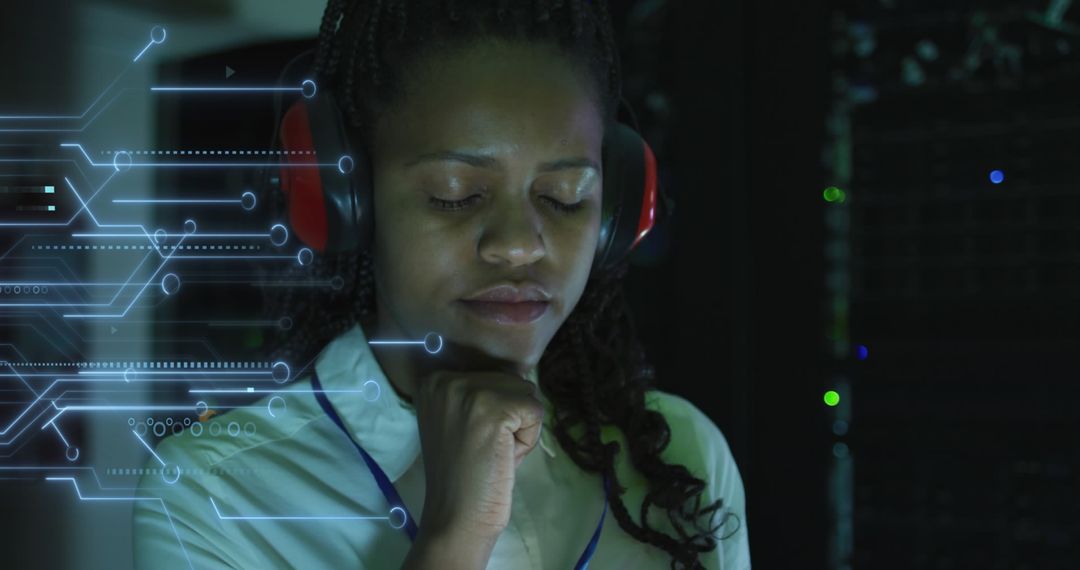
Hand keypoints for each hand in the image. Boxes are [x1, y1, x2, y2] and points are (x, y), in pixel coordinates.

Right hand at [411, 339, 544, 542]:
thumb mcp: (461, 420)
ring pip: (527, 394)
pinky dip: (529, 439)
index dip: (496, 411)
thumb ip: (480, 393)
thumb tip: (520, 373)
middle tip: (485, 449)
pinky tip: (503, 457)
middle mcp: (446, 378)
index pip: (494, 375)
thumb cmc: (465, 474)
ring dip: (520, 427)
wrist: (456, 517)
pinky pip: (536, 412)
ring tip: (493, 452)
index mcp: (434, 379)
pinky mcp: (493, 409)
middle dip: (510, 417)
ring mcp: (469, 391)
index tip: (472, 439)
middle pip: (513, 381)